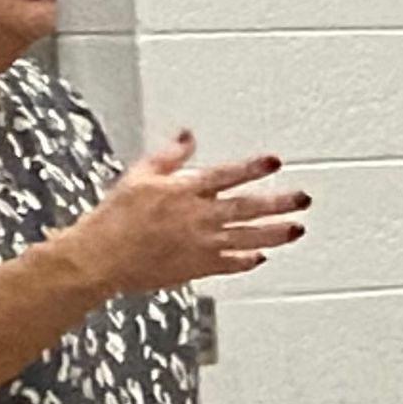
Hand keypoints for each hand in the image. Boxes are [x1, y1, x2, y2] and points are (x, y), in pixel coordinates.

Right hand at [61, 136, 308, 294]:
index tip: (274, 162)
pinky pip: (231, 263)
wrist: (100, 257)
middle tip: (303, 198)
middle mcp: (198, 217)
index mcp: (183, 191)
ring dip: (276, 233)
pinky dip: (247, 260)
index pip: (226, 175)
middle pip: (247, 207)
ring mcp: (202, 244)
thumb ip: (169, 157)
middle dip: (279, 202)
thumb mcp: (138, 177)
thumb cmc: (114, 217)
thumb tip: (187, 136)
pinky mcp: (198, 267)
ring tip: (297, 229)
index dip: (252, 168)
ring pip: (248, 237)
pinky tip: (261, 257)